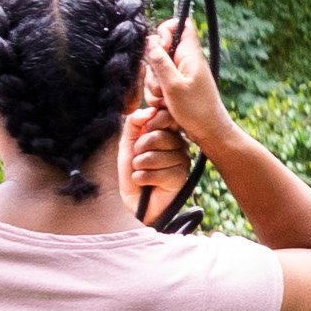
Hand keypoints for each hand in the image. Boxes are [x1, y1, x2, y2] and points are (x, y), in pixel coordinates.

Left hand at [119, 91, 197, 220]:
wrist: (135, 200)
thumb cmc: (133, 169)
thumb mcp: (128, 141)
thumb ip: (135, 121)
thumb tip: (151, 110)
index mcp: (169, 132)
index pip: (165, 116)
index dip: (148, 125)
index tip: (142, 135)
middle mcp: (180, 144)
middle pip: (157, 136)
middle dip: (139, 149)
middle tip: (138, 159)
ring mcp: (182, 160)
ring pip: (154, 156)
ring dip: (139, 166)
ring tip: (141, 171)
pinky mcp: (180, 177)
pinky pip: (156, 173)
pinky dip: (142, 178)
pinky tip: (145, 183)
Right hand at [138, 36, 235, 155]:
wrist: (210, 132)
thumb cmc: (196, 111)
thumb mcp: (173, 86)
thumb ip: (159, 62)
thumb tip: (149, 41)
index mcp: (190, 54)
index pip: (180, 24)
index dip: (165, 30)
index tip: (159, 48)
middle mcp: (186, 60)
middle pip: (161, 49)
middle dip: (153, 66)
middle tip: (162, 85)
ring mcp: (181, 74)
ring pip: (156, 69)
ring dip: (154, 84)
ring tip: (164, 99)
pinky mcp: (177, 86)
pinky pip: (159, 83)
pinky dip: (157, 93)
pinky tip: (163, 105)